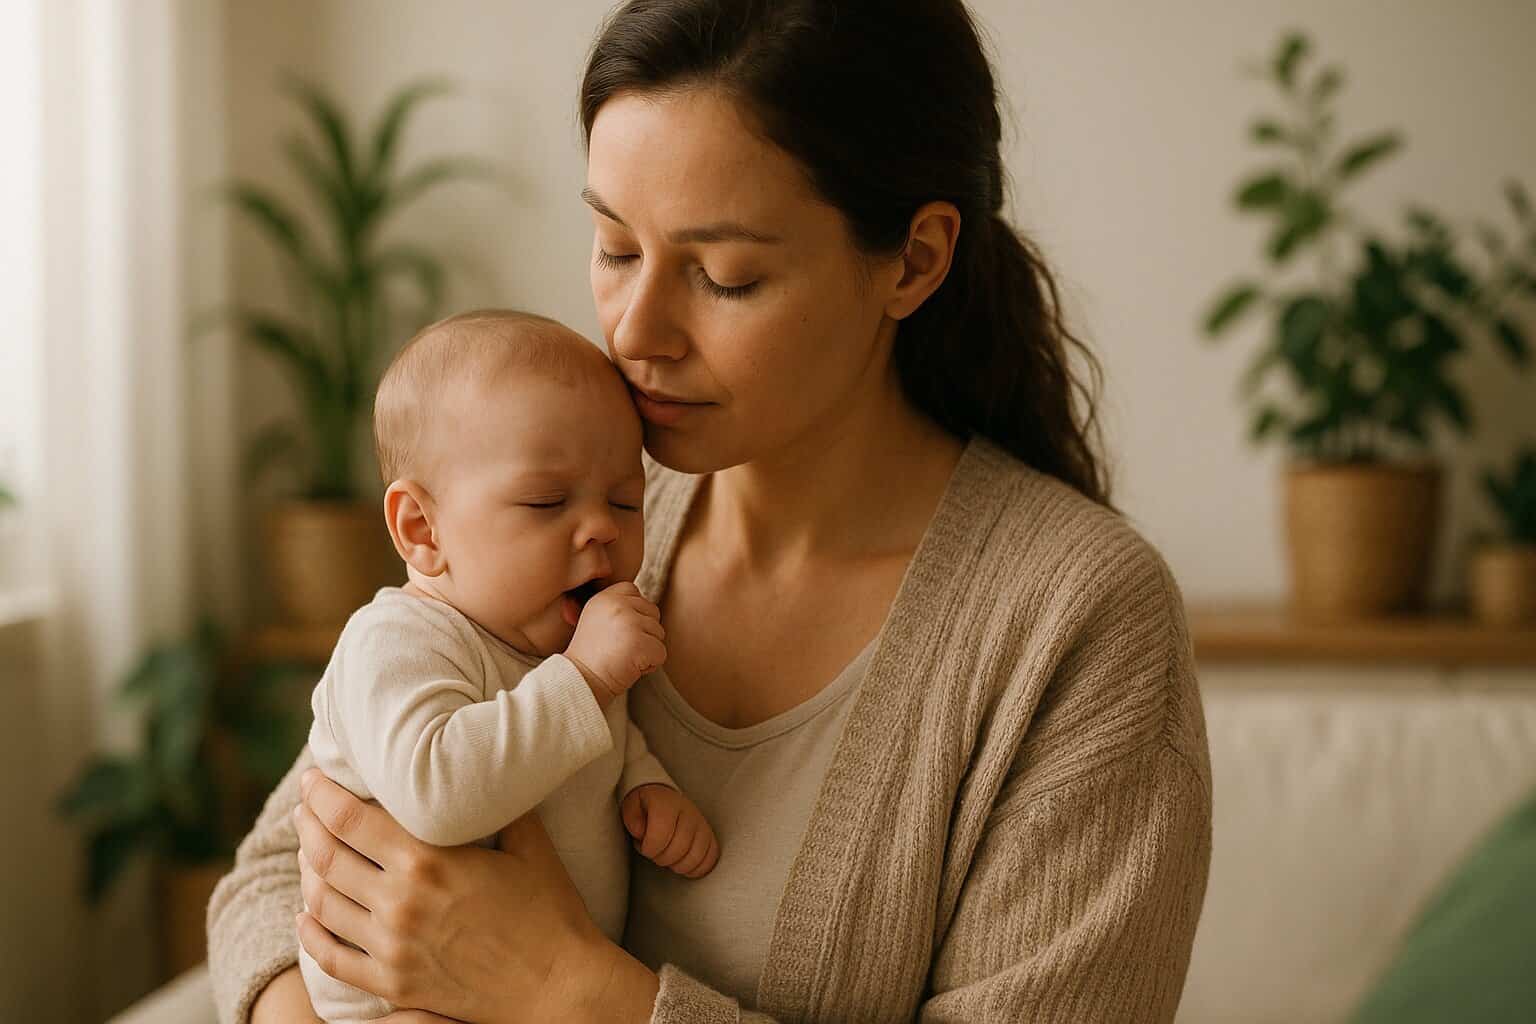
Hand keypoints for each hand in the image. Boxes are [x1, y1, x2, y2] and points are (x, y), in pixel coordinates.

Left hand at [292, 767, 614, 1023]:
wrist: (558, 987)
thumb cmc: (551, 912)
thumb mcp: (531, 846)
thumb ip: (502, 805)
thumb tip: (488, 767)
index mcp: (430, 861)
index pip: (350, 820)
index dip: (322, 796)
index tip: (313, 781)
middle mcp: (401, 903)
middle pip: (326, 856)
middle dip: (307, 825)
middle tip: (305, 809)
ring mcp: (392, 948)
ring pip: (322, 903)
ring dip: (305, 872)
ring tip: (307, 852)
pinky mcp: (394, 983)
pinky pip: (332, 957)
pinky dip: (311, 933)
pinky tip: (306, 915)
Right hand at [565, 581, 665, 703]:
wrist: (580, 681)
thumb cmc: (589, 656)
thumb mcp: (595, 620)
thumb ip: (616, 607)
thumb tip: (642, 604)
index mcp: (605, 597)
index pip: (633, 591)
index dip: (633, 613)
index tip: (618, 631)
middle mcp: (618, 605)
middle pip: (652, 612)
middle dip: (643, 632)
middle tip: (620, 648)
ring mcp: (630, 623)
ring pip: (659, 633)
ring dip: (646, 650)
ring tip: (622, 658)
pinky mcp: (640, 643)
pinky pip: (661, 653)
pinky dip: (650, 665)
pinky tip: (629, 668)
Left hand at [620, 784, 719, 877]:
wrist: (664, 797)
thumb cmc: (646, 807)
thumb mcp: (631, 807)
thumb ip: (633, 820)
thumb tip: (641, 834)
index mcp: (666, 803)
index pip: (660, 834)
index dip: (649, 848)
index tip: (644, 847)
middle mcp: (688, 811)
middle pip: (679, 848)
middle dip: (662, 858)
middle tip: (655, 854)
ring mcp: (702, 823)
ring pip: (696, 856)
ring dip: (678, 865)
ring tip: (669, 858)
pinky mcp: (710, 834)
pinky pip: (711, 857)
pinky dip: (697, 868)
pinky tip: (684, 865)